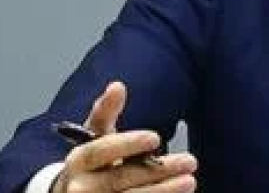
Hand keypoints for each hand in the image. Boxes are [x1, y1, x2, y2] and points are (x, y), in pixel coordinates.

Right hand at [52, 81, 197, 192]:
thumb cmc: (91, 162)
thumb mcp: (95, 135)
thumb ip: (106, 111)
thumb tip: (117, 86)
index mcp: (78, 160)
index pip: (100, 151)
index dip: (127, 144)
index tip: (155, 137)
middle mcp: (81, 187)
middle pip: (120, 179)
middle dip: (157, 170)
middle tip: (190, 161)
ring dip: (162, 191)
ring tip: (190, 181)